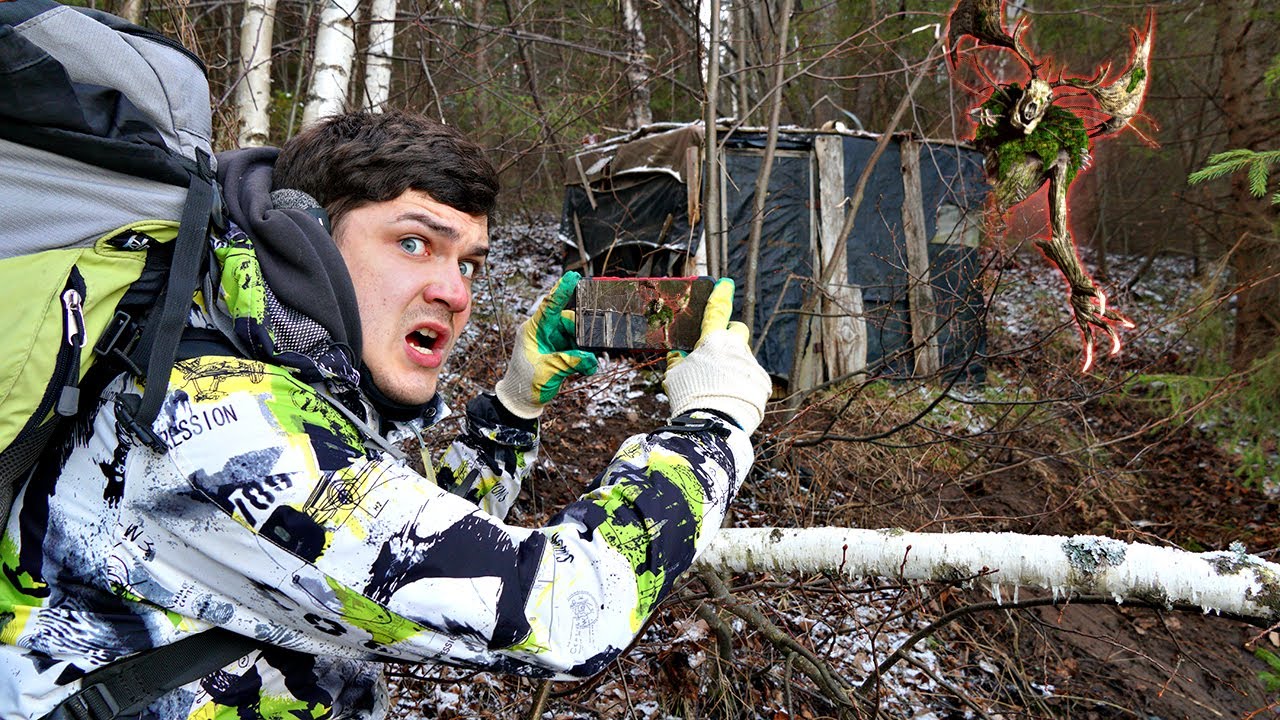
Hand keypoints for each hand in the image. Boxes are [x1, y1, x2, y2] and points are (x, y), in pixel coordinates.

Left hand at [495, 272, 598, 418]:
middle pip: (569, 321)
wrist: (522, 402)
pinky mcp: (559, 351)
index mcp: (533, 330)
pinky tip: (588, 367)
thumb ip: (571, 361)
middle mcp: (543, 332)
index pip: (549, 306)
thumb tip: (591, 358)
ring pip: (576, 335)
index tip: (573, 276)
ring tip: (589, 364)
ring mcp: (552, 341)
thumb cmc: (526, 384)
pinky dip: (584, 357)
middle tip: (592, 345)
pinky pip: (577, 348)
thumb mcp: (549, 372)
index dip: (562, 291)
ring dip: (585, 348)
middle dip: (583, 332)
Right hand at [662, 278, 770, 434]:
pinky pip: (751, 379)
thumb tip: (678, 354)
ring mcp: (751, 365)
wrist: (713, 426)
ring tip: (718, 389)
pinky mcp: (762, 383)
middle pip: (737, 331)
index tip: (726, 284)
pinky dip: (742, 385)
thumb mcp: (675, 377)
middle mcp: (736, 348)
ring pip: (742, 359)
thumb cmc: (689, 398)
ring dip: (733, 367)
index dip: (720, 295)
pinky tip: (730, 400)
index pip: (717, 311)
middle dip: (729, 337)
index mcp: (712, 341)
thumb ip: (678, 361)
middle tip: (717, 353)